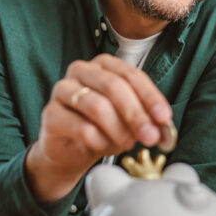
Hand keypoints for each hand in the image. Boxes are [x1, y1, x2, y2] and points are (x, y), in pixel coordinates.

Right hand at [26, 54, 172, 202]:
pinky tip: (104, 147)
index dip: (150, 97)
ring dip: (118, 129)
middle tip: (150, 136)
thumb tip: (163, 129)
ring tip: (127, 143)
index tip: (164, 117)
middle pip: (114, 87)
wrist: (70, 151)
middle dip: (136, 114)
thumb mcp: (130, 121)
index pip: (132, 75)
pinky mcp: (51, 114)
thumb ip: (148, 120)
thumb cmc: (103, 128)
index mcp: (104, 65)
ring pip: (97, 106)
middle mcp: (81, 71)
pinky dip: (100, 141)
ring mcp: (62, 90)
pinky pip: (81, 128)